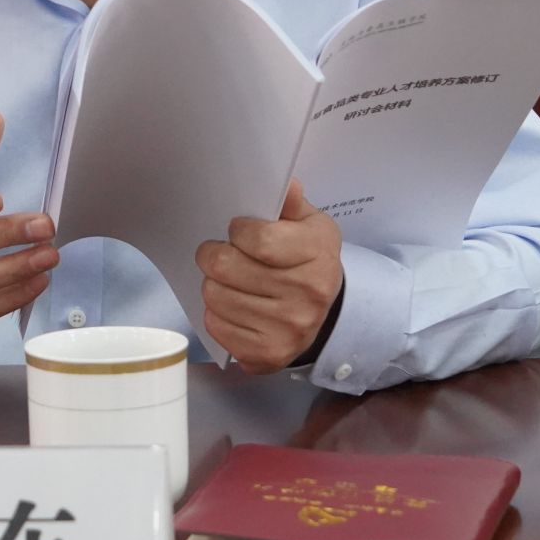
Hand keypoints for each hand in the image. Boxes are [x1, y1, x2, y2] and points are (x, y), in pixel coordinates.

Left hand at [196, 178, 343, 374]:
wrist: (325, 314)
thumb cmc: (309, 260)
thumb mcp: (310, 225)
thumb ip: (291, 203)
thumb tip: (285, 184)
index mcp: (318, 254)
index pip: (259, 240)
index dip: (238, 231)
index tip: (238, 230)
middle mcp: (307, 295)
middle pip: (227, 267)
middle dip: (215, 255)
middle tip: (220, 253)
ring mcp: (287, 329)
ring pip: (215, 296)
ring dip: (214, 284)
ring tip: (228, 279)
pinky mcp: (266, 355)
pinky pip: (215, 326)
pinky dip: (217, 313)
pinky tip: (234, 305)